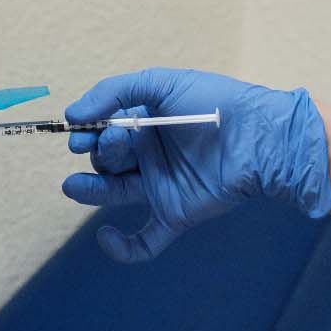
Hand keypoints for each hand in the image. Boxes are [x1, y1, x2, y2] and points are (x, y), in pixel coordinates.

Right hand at [60, 67, 330, 262]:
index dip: (87, 133)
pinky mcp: (175, 214)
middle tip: (110, 145)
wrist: (258, 135)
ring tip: (72, 187)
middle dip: (99, 153)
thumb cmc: (214, 101)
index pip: (104, 131)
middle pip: (107, 160)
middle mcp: (149, 155)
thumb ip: (115, 91)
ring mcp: (161, 186)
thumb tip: (72, 114)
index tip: (78, 132)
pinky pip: (146, 240)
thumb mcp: (161, 82)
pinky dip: (124, 248)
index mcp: (145, 123)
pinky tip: (106, 238)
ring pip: (114, 194)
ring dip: (89, 192)